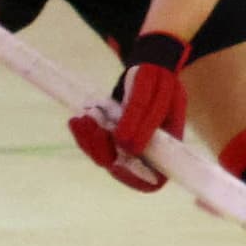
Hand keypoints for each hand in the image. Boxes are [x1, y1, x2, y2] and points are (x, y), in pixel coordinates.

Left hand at [69, 31, 186, 190]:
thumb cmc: (158, 79)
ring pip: (103, 155)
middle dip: (102, 152)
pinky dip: (84, 133)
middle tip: (92, 129)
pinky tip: (77, 120)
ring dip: (88, 141)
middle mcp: (146, 150)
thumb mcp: (155, 93)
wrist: (147, 64)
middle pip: (120, 168)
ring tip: (80, 120)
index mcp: (168, 148)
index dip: (134, 179)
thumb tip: (126, 147)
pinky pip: (94, 142)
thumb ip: (142, 118)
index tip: (116, 165)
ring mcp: (127, 143)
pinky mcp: (111, 133)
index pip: (153, 180)